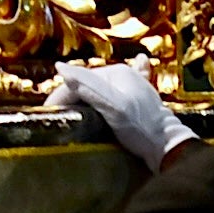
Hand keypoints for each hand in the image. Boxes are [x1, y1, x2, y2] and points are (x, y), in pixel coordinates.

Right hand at [55, 57, 189, 170]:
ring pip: (99, 87)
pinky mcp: (138, 100)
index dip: (60, 96)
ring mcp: (133, 86)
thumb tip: (61, 68)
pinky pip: (119, 90)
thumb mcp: (112, 106)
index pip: (79, 80)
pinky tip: (133, 66)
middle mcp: (125, 74)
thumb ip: (88, 86)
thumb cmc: (140, 127)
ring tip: (70, 109)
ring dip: (85, 95)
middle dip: (71, 97)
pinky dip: (113, 87)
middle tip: (57, 116)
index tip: (46, 112)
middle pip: (88, 83)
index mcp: (117, 72)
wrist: (167, 146)